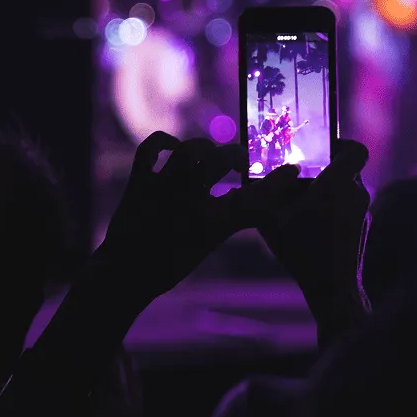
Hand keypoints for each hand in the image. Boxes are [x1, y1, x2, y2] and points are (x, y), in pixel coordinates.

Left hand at [95, 133, 302, 308]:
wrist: (124, 274)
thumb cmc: (170, 263)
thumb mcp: (211, 242)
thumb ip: (237, 217)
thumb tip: (264, 199)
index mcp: (209, 221)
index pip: (253, 198)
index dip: (277, 183)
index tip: (293, 171)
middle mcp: (186, 200)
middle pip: (222, 162)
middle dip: (237, 156)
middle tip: (242, 162)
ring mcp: (160, 188)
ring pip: (189, 151)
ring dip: (206, 148)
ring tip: (213, 154)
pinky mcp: (139, 182)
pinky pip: (150, 150)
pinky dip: (163, 142)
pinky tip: (175, 146)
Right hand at [259, 140, 370, 320]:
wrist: (332, 290)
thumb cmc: (301, 250)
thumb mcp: (270, 218)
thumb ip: (266, 191)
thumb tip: (261, 173)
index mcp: (338, 184)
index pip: (356, 149)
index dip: (341, 143)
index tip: (321, 149)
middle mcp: (357, 194)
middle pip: (345, 169)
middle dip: (323, 171)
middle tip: (300, 179)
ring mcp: (363, 212)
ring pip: (346, 189)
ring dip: (327, 192)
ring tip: (301, 206)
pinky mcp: (363, 227)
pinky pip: (349, 207)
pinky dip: (333, 209)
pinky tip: (312, 226)